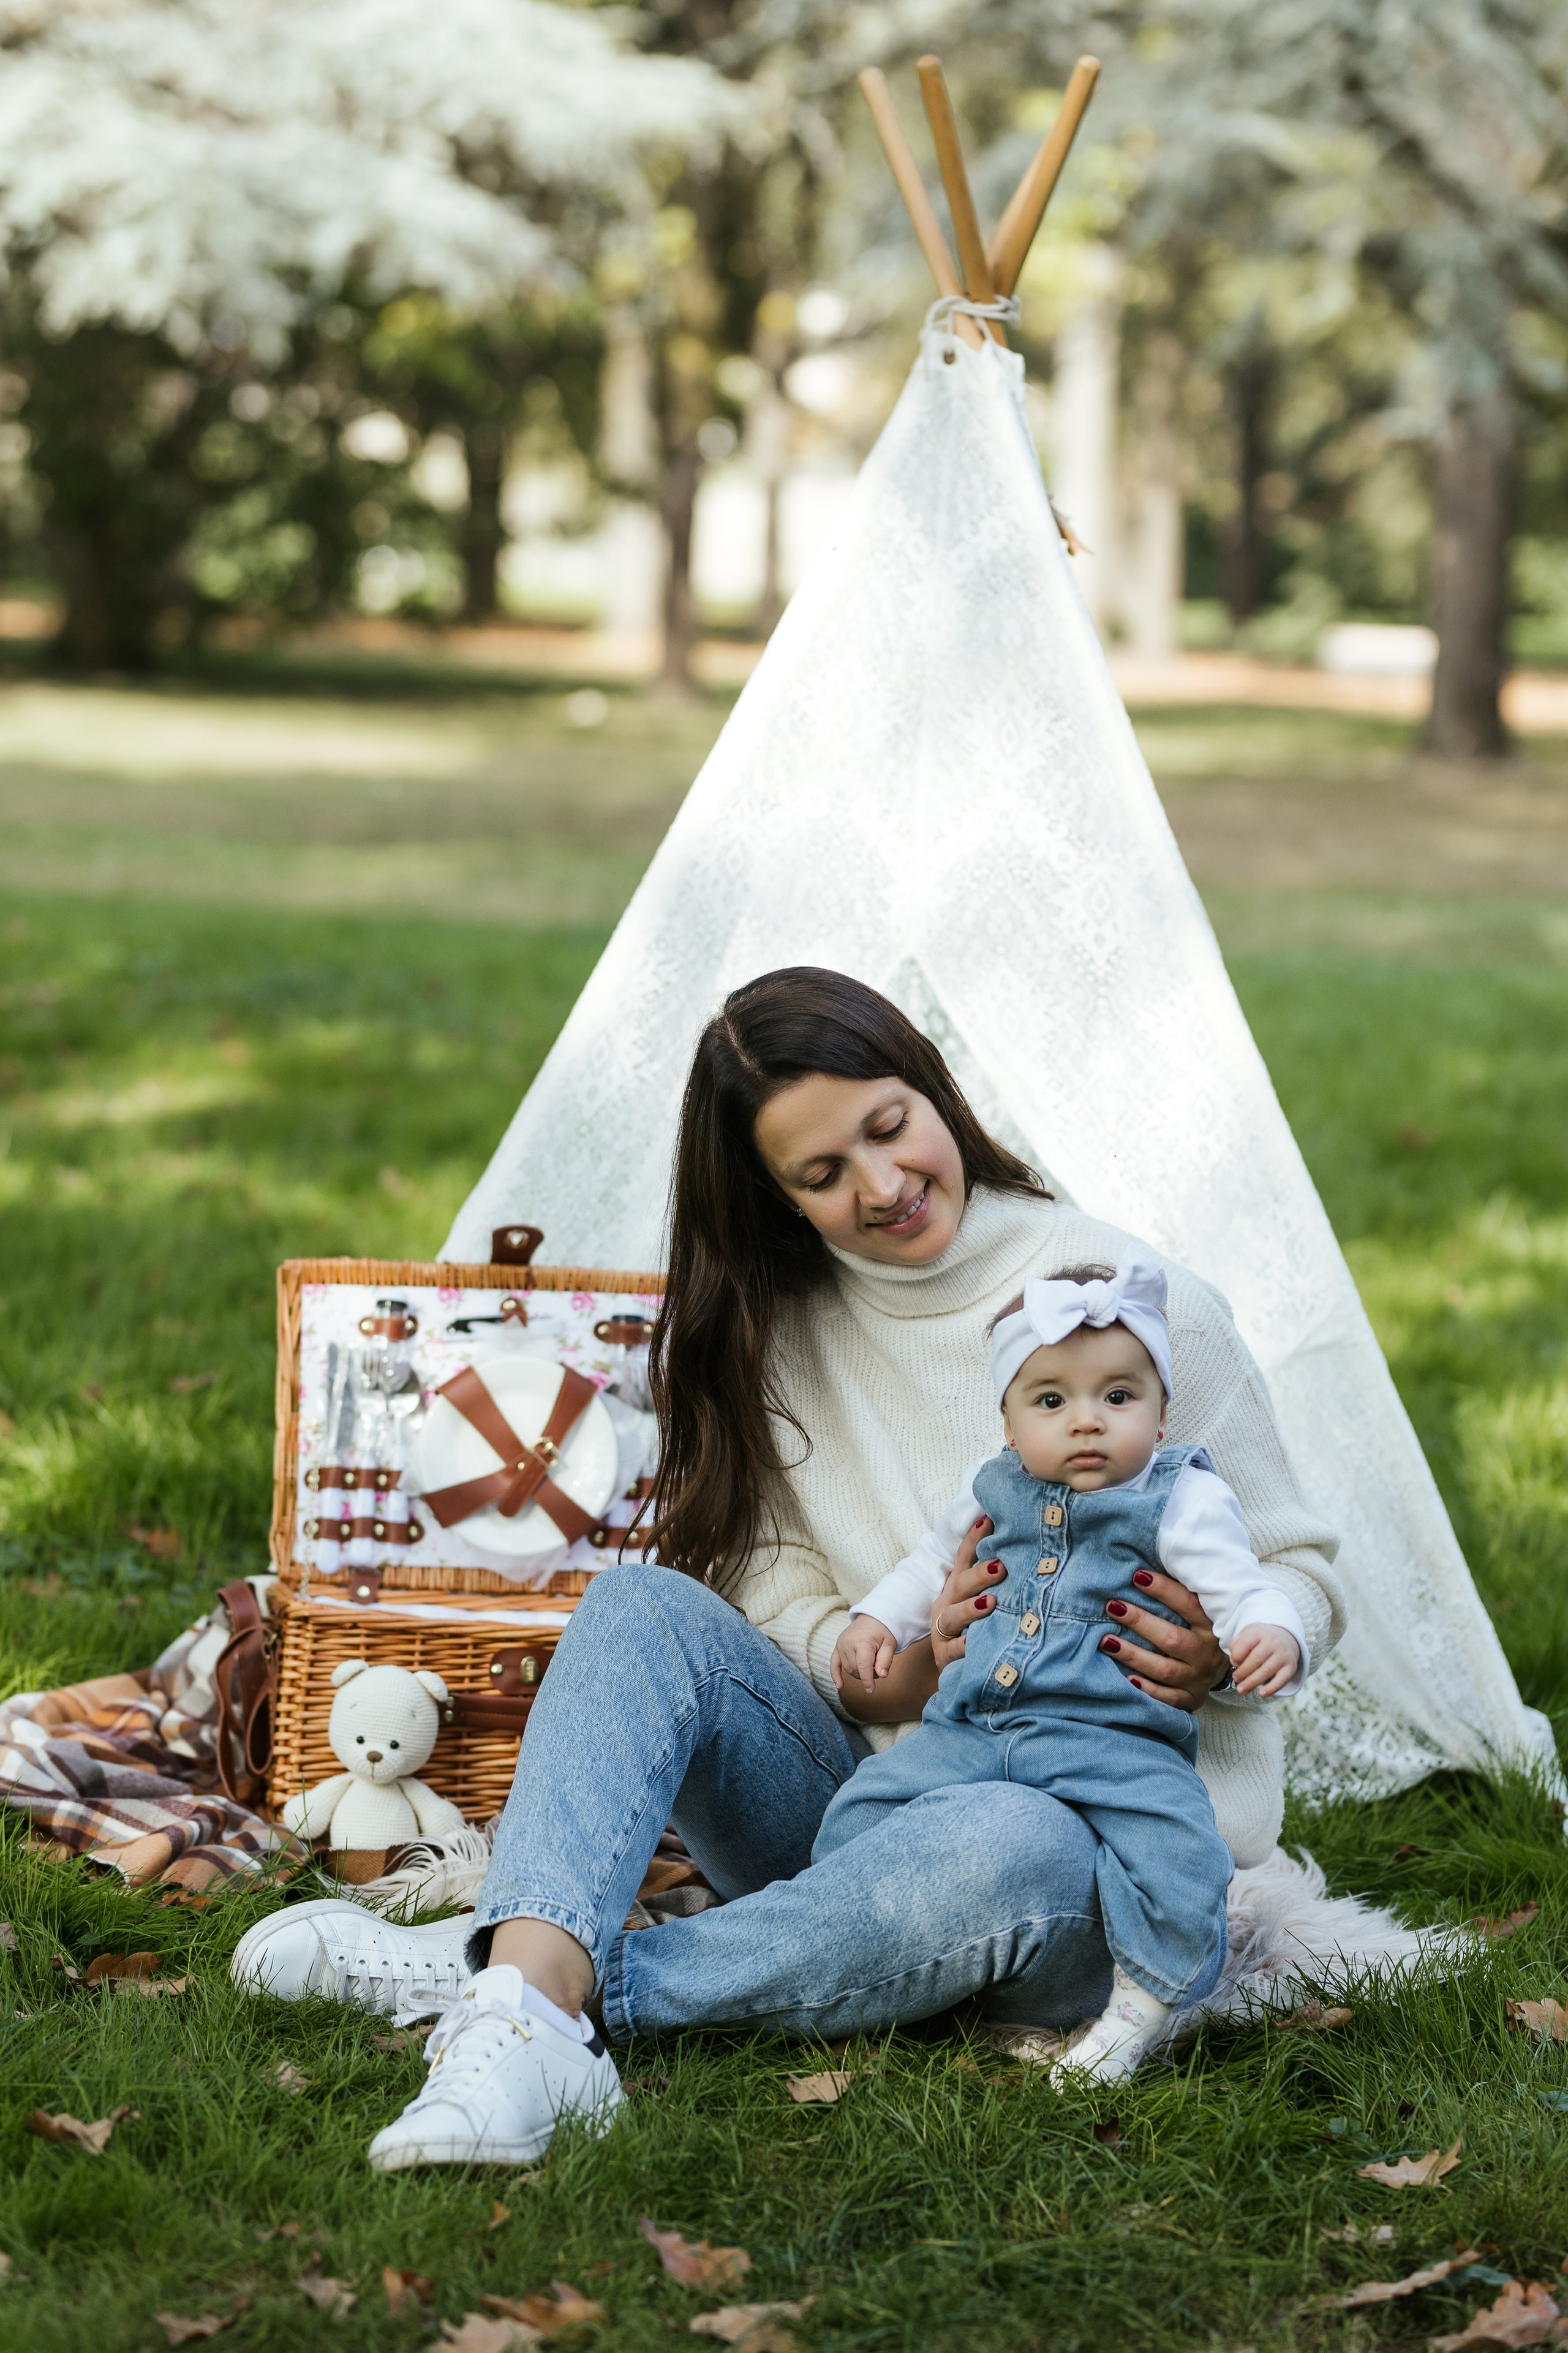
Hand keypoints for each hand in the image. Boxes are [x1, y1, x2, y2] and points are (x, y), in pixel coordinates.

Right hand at [832, 1614, 896, 1692]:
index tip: (871, 1690)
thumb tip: (882, 1675)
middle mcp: (848, 1643)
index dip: (867, 1679)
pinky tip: (839, 1686)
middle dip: (867, 1673)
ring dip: (858, 1672)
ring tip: (870, 1664)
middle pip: (856, 1669)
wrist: (872, 1617)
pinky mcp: (837, 1646)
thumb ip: (886, 1659)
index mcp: (862, 1641)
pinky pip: (833, 1664)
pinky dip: (835, 1675)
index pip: (863, 1665)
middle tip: (878, 1666)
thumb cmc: (882, 1631)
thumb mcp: (890, 1643)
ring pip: (848, 1668)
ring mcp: (841, 1644)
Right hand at [931, 1514, 1003, 1671]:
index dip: (974, 1538)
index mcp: (957, 1587)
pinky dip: (963, 1647)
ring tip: (990, 1603)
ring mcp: (944, 1630)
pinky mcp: (944, 1655)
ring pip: (952, 1616)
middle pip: (960, 1585)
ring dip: (970, 1608)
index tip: (989, 1519)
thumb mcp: (980, 1600)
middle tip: (1001, 1566)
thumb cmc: (973, 1627)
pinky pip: (952, 1651)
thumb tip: (1022, 1552)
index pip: (965, 1557)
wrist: (953, 1666)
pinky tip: (973, 1643)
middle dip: (979, 1574)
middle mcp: (948, 1604)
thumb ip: (994, 1579)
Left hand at [1099, 1567, 1226, 1709]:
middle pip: (1171, 1638)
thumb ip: (1181, 1594)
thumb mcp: (1202, 1611)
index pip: (1188, 1604)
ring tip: (1105, 1642)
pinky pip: (1167, 1697)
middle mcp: (1206, 1652)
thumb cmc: (1202, 1631)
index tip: (1136, 1576)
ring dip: (1133, 1655)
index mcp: (1210, 1625)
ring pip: (1164, 1669)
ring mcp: (1198, 1677)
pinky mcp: (1190, 1699)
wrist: (1236, 1668)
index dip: (1163, 1590)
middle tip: (1112, 1606)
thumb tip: (1143, 1567)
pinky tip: (1126, 1679)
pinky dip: (1147, 1689)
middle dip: (1139, 1622)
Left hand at [1228, 1623, 1299, 1697]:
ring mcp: (1283, 1655)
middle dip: (1243, 1672)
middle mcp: (1273, 1642)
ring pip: (1266, 1671)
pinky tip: (1261, 1694)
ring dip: (1252, 1683)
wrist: (1284, 1638)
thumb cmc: (1259, 1640)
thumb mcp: (1246, 1635)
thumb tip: (1235, 1661)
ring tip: (1241, 1689)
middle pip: (1256, 1659)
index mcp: (1259, 1632)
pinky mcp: (1290, 1667)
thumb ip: (1236, 1645)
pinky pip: (1281, 1680)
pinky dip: (1271, 1688)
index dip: (1237, 1655)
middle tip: (1236, 1679)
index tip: (1233, 1662)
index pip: (1246, 1642)